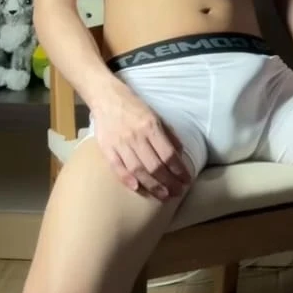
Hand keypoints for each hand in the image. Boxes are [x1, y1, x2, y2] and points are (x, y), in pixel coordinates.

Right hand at [90, 77, 191, 200]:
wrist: (106, 97)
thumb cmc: (134, 106)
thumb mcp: (156, 115)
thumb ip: (168, 134)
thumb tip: (179, 154)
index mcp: (151, 126)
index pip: (168, 154)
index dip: (179, 170)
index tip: (186, 180)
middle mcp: (136, 136)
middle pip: (155, 166)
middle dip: (168, 182)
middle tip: (177, 192)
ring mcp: (120, 143)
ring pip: (138, 170)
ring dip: (152, 186)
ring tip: (163, 196)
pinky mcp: (107, 148)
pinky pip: (117, 167)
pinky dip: (127, 180)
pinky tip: (137, 189)